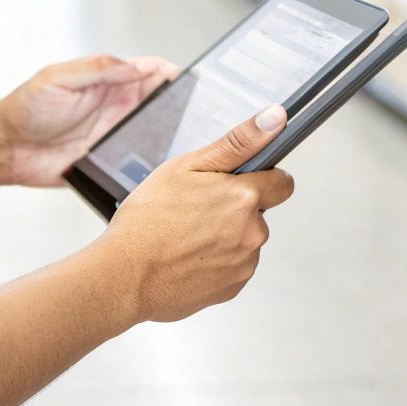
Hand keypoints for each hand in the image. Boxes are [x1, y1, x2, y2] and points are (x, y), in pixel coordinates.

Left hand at [0, 55, 178, 187]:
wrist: (5, 149)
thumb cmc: (25, 108)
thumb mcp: (58, 77)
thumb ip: (98, 68)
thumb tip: (138, 65)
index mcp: (107, 79)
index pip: (149, 70)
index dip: (168, 72)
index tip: (183, 78)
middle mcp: (116, 104)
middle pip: (160, 99)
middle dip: (178, 101)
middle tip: (191, 108)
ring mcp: (115, 132)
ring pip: (155, 128)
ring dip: (168, 129)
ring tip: (182, 131)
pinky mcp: (110, 158)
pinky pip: (139, 156)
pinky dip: (153, 155)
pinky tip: (162, 157)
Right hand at [94, 106, 295, 323]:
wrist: (124, 276)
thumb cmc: (148, 219)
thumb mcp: (187, 166)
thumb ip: (238, 142)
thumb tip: (276, 118)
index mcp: (244, 196)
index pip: (282, 183)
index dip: (263, 178)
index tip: (239, 181)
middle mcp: (253, 231)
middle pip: (258, 212)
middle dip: (235, 208)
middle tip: (195, 209)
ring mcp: (244, 263)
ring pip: (245, 241)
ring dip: (225, 237)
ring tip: (185, 237)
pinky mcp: (233, 288)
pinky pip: (234, 267)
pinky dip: (216, 262)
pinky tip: (187, 257)